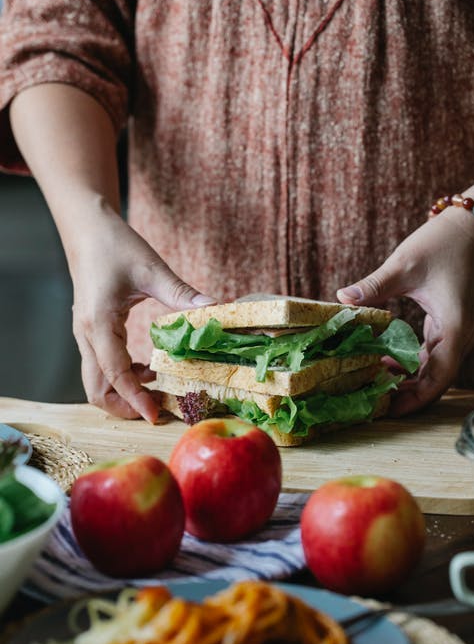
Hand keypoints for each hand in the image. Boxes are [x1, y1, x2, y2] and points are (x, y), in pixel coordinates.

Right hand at [70, 204, 215, 422]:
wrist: (87, 228)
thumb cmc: (115, 245)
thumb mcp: (152, 269)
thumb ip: (182, 294)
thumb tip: (217, 310)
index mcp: (99, 324)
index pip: (115, 375)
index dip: (136, 399)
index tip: (158, 415)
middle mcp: (87, 335)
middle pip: (96, 389)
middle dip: (124, 407)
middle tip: (159, 409)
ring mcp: (86, 335)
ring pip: (96, 381)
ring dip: (123, 392)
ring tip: (157, 390)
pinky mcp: (91, 331)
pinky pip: (102, 365)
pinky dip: (122, 376)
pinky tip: (148, 367)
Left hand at [337, 208, 473, 414]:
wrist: (468, 227)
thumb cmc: (441, 243)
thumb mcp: (404, 264)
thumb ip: (374, 286)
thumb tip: (342, 298)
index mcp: (455, 327)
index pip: (439, 377)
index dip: (416, 397)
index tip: (390, 410)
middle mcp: (460, 335)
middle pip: (437, 379)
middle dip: (408, 394)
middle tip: (374, 403)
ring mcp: (457, 331)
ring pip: (434, 368)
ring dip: (408, 379)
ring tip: (374, 385)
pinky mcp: (449, 324)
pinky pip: (431, 353)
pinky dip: (411, 362)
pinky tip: (385, 361)